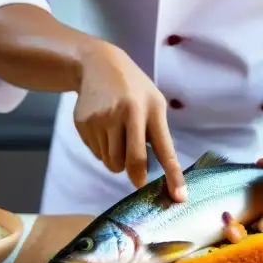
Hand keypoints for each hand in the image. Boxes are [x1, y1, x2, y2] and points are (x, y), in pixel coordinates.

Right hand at [72, 42, 187, 200]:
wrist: (97, 65)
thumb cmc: (134, 88)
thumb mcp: (153, 101)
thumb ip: (157, 133)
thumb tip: (157, 172)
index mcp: (148, 109)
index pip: (163, 149)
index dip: (172, 176)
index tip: (179, 198)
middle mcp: (125, 113)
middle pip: (131, 163)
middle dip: (136, 175)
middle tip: (138, 177)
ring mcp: (101, 119)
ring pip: (111, 162)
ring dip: (118, 160)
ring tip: (119, 137)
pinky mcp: (83, 124)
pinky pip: (96, 154)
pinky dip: (103, 150)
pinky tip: (104, 130)